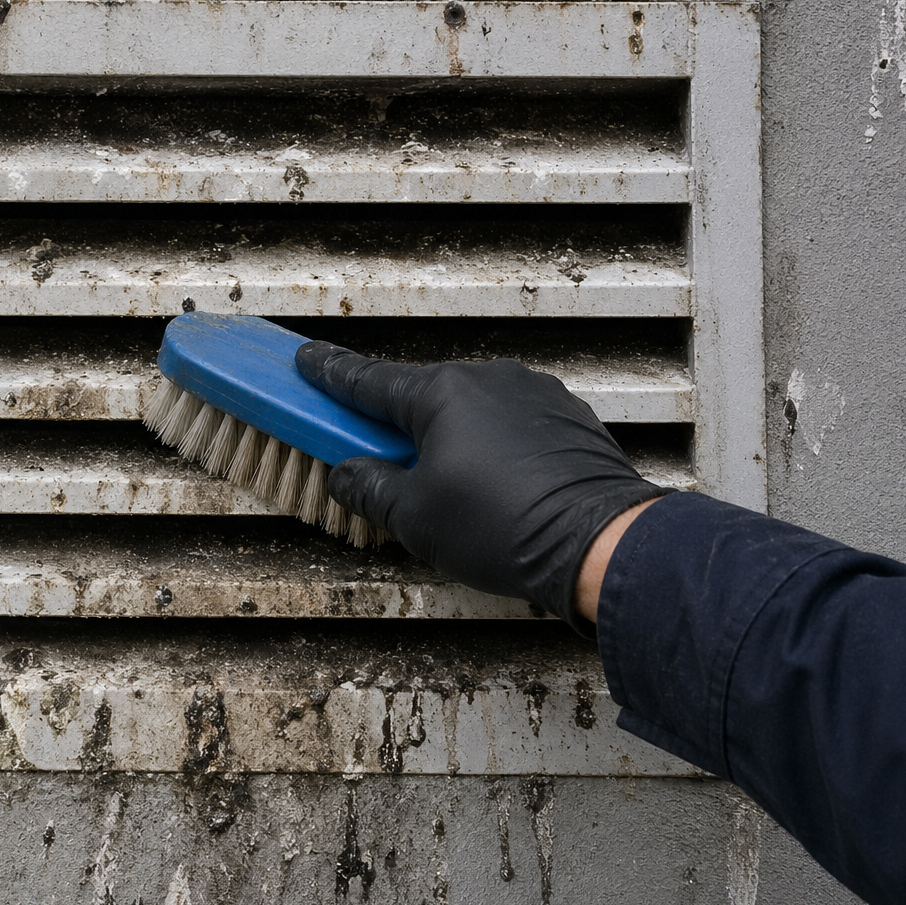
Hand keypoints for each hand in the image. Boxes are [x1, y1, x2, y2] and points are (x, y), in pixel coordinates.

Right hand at [295, 342, 668, 630]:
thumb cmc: (503, 528)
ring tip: (451, 492)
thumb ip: (369, 489)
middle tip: (379, 458)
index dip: (330, 374)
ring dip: (451, 440)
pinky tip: (496, 488)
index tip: (306, 360)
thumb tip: (347, 476)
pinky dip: (493, 449)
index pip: (368, 379)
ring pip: (471, 412)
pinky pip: (511, 425)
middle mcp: (487, 379)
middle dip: (399, 425)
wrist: (599, 544)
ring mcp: (533, 394)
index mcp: (441, 393)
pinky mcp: (568, 418)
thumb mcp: (413, 518)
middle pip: (422, 397)